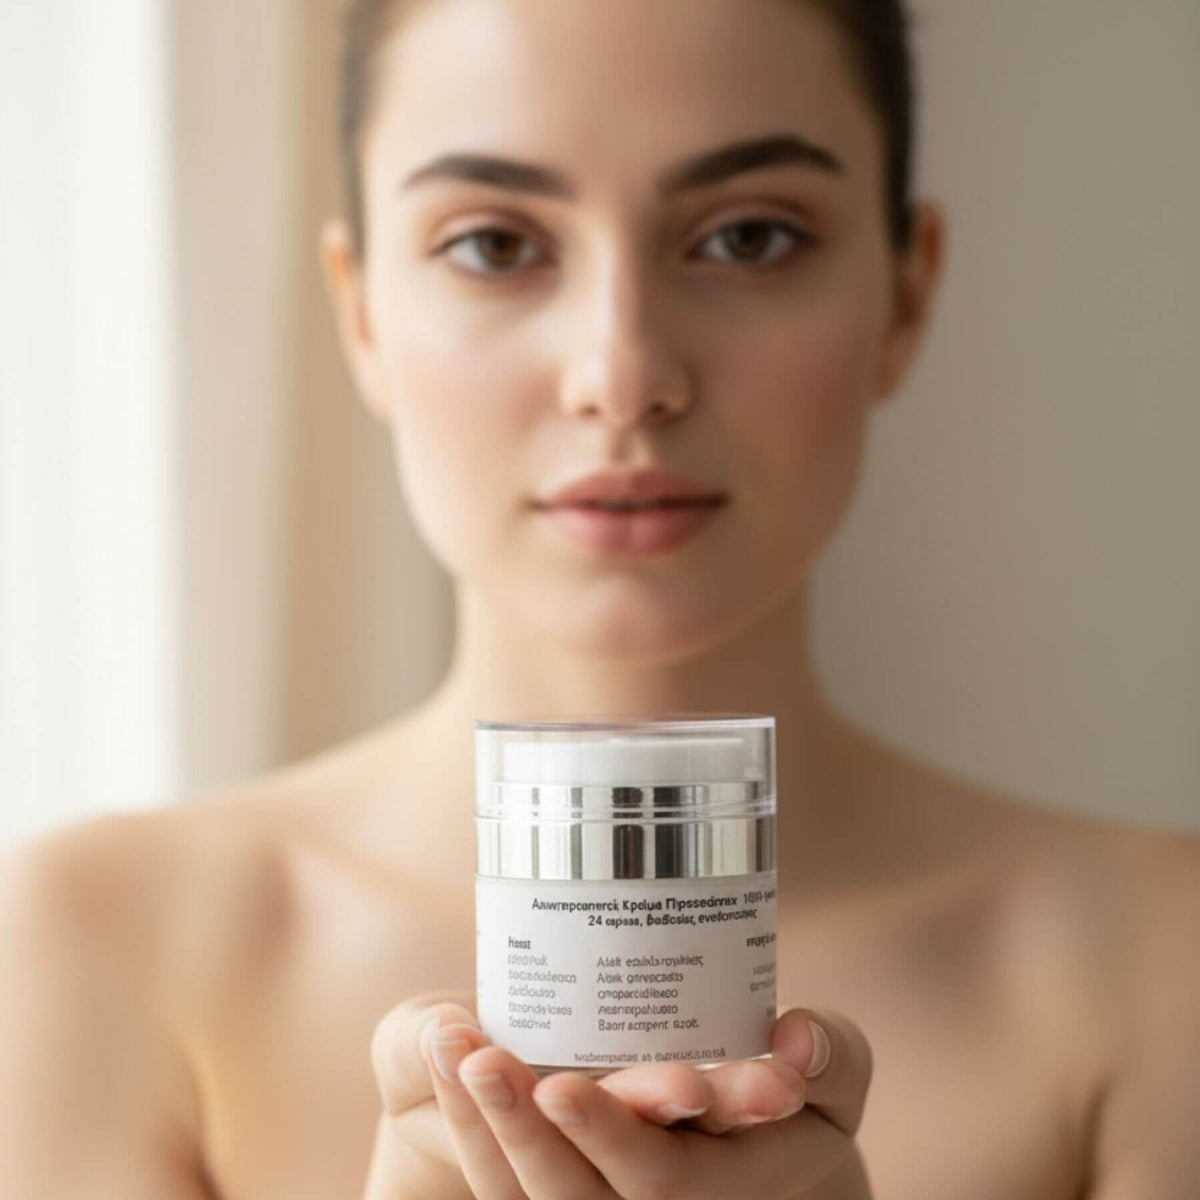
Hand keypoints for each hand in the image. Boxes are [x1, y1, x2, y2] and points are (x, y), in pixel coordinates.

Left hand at [361, 988, 871, 1198]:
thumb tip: (797, 1039)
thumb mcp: (834, 1090)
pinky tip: (444, 1056)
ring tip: (445, 1042)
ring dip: (477, 1122)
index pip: (657, 1179)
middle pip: (570, 1197)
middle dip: (517, 1129)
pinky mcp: (568, 1199)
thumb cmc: (801, 1120)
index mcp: (719, 1189)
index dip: (608, 1136)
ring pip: (523, 1196)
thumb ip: (832, 1056)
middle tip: (477, 1056)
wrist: (771, 1182)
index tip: (559, 1086)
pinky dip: (470, 1126)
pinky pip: (505, 1186)